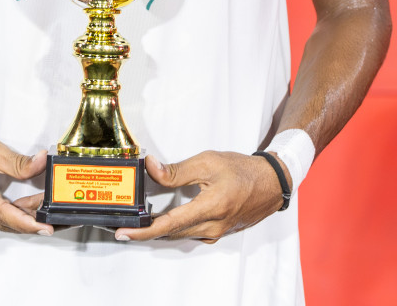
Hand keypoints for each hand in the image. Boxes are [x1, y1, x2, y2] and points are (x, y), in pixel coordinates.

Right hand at [0, 133, 52, 234]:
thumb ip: (18, 161)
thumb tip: (41, 162)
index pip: (1, 214)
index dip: (26, 222)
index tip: (45, 228)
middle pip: (6, 222)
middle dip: (32, 215)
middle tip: (53, 206)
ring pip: (4, 224)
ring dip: (25, 215)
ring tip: (43, 200)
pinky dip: (15, 215)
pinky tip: (28, 206)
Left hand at [115, 151, 283, 242]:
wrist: (271, 182)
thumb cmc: (243, 170)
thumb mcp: (208, 162)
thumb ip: (177, 170)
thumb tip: (152, 168)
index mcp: (210, 207)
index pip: (168, 224)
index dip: (143, 231)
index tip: (125, 234)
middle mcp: (213, 225)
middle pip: (171, 232)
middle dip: (147, 230)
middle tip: (128, 225)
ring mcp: (217, 231)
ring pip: (181, 234)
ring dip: (161, 229)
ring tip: (143, 222)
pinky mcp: (219, 231)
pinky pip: (192, 233)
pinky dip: (177, 227)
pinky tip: (170, 218)